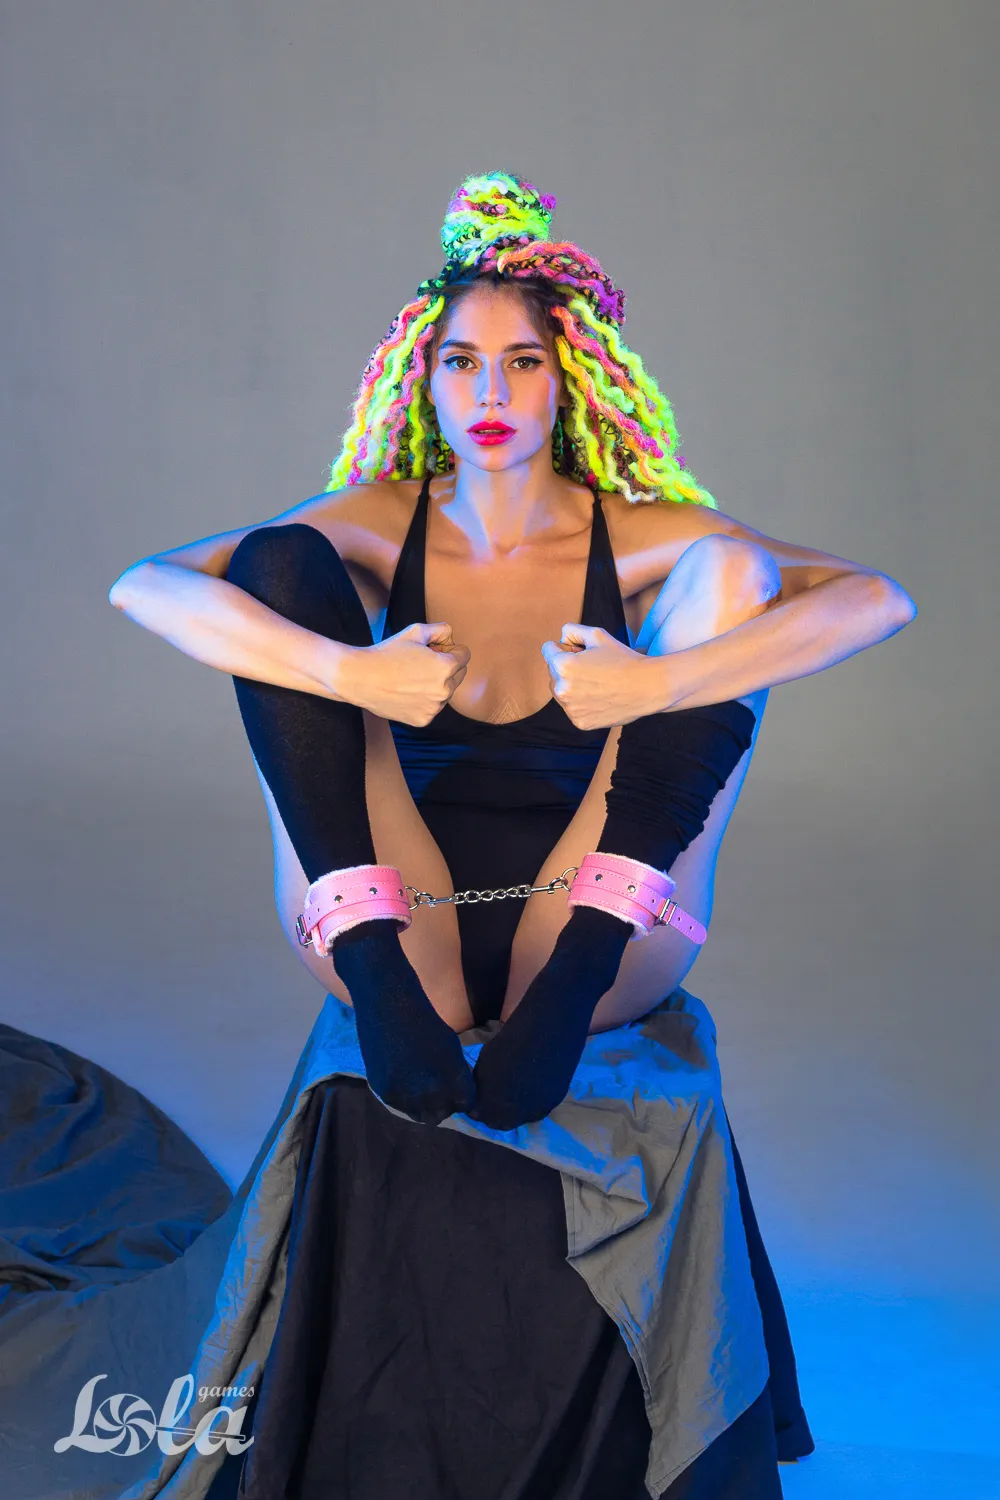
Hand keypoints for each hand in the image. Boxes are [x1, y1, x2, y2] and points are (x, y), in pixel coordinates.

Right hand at [343, 622, 469, 724]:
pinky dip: (424, 700)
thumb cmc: (387, 653)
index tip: (434, 649)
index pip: (465, 656)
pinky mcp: (423, 720)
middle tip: (421, 662)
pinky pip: (432, 707)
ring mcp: (434, 708)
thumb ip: (441, 629)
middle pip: (459, 675)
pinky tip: (406, 692)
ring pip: (446, 693)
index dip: (449, 649)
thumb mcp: (415, 631)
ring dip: (437, 685)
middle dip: (447, 667)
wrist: (360, 678)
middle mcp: (444, 690)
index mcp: (446, 667)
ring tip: (411, 678)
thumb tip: (451, 638)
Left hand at [541, 624, 658, 728]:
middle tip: (592, 667)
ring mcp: (570, 709)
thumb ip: (572, 630)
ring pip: (560, 691)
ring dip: (571, 685)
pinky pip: (572, 708)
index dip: (565, 647)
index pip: (548, 649)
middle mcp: (562, 689)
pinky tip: (599, 697)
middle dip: (566, 666)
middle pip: (552, 671)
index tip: (581, 651)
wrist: (646, 687)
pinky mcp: (579, 722)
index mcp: (563, 665)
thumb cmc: (623, 659)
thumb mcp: (597, 634)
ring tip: (596, 683)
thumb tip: (560, 640)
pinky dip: (581, 703)